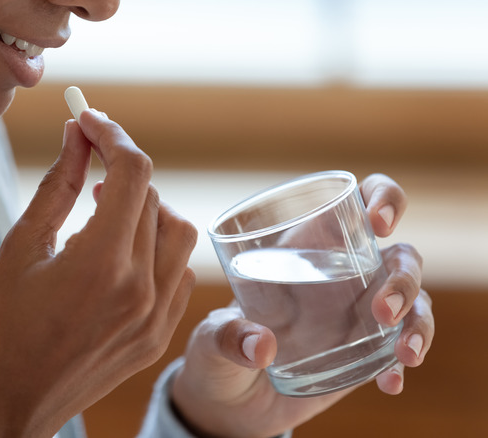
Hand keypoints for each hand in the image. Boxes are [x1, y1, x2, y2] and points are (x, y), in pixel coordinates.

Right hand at [0, 109, 197, 437]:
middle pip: (155, 197)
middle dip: (123, 169)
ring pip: (178, 233)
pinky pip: (178, 274)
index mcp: (100, 264)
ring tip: (107, 213)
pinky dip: (158, 249)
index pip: (132, 173)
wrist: (3, 409)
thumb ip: (58, 186)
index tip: (88, 120)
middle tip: (89, 162)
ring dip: (148, 209)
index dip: (112, 135)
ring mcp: (155, 318)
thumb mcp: (19, 249)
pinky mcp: (157, 337)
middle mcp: (140, 290)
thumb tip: (76, 137)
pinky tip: (123, 253)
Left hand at [170, 174, 433, 437]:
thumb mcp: (210, 341)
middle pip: (399, 257)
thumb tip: (260, 346)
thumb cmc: (215, 352)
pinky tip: (390, 382)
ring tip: (404, 354)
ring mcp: (358, 314)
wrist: (228, 404)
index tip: (378, 222)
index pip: (356, 204)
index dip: (381, 198)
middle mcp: (341, 275)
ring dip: (417, 322)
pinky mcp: (365, 353)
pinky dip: (401, 364)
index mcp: (304, 248)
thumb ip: (227, 337)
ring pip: (413, 302)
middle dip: (402, 279)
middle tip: (383, 312)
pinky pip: (399, 350)